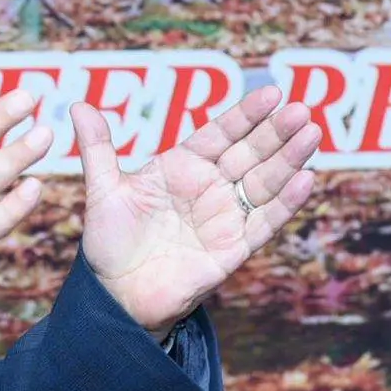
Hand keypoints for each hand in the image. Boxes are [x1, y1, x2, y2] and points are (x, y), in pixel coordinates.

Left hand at [68, 85, 319, 336]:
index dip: (246, 115)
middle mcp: (209, 188)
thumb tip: (78, 105)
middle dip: (276, 133)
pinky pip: (264, 223)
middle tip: (301, 110)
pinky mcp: (233, 249)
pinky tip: (305, 180)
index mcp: (182, 168)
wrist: (115, 296)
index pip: (220, 134)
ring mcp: (224, 218)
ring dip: (289, 161)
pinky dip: (285, 204)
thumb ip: (98, 148)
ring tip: (311, 135)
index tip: (272, 93)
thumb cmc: (109, 244)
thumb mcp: (103, 191)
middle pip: (249, 154)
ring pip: (263, 184)